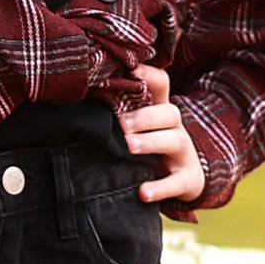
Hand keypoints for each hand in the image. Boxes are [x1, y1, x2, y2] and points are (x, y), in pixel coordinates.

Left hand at [117, 65, 205, 206]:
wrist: (185, 180)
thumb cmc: (151, 149)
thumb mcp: (140, 130)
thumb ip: (119, 115)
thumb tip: (78, 101)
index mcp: (160, 112)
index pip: (161, 85)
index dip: (149, 75)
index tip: (130, 71)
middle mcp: (175, 128)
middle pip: (169, 112)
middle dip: (145, 116)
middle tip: (121, 123)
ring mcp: (183, 153)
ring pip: (174, 140)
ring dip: (150, 142)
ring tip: (129, 147)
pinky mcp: (187, 179)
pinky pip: (176, 182)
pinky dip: (160, 188)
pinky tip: (143, 193)